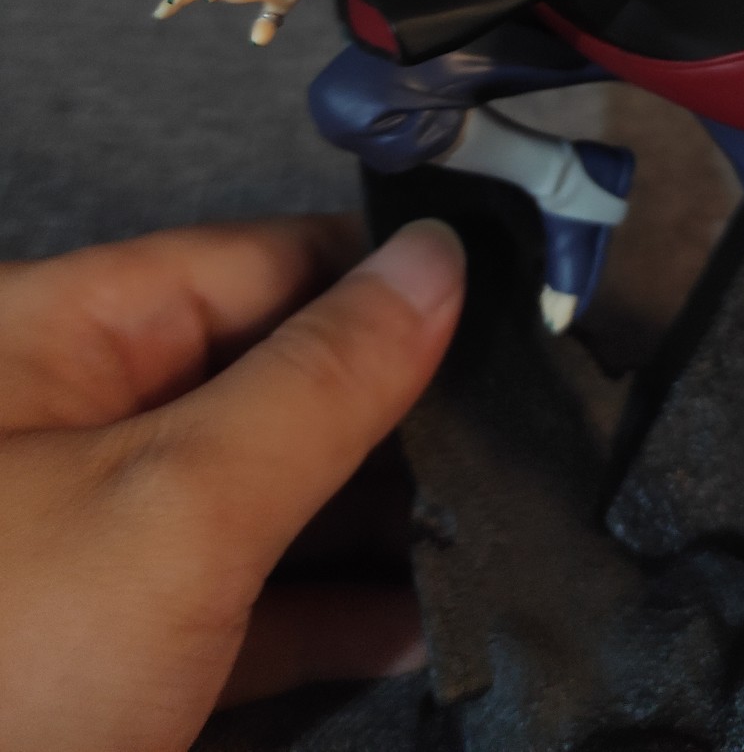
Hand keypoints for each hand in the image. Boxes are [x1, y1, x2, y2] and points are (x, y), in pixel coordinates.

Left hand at [0, 214, 464, 751]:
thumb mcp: (179, 504)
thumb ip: (324, 378)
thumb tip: (438, 257)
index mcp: (56, 338)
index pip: (255, 261)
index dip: (380, 277)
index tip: (501, 311)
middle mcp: (70, 427)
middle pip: (264, 375)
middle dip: (388, 409)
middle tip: (510, 440)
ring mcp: (88, 553)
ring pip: (259, 495)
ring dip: (369, 517)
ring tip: (484, 530)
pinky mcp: (107, 660)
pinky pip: (234, 604)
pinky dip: (321, 610)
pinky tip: (408, 624)